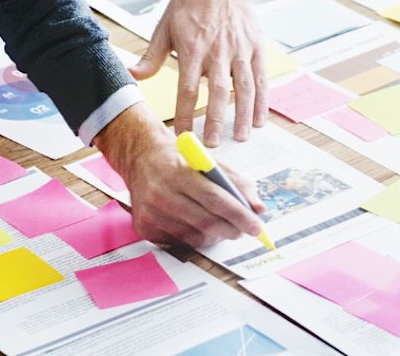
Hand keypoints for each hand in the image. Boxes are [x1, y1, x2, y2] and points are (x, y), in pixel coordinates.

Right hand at [95, 106, 265, 246]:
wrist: (140, 158)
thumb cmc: (179, 160)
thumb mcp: (209, 162)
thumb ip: (237, 183)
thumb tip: (259, 208)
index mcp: (178, 172)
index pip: (216, 199)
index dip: (240, 215)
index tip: (257, 226)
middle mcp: (161, 193)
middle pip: (207, 222)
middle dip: (233, 229)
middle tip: (246, 230)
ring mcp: (151, 213)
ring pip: (195, 236)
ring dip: (216, 235)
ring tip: (223, 226)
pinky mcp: (145, 227)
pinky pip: (180, 242)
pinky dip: (197, 238)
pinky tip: (199, 226)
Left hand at [129, 0, 264, 147]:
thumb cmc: (189, 6)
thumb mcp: (164, 28)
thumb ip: (151, 57)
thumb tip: (132, 76)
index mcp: (192, 49)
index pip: (188, 89)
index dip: (186, 114)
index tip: (183, 135)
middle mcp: (218, 51)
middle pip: (218, 93)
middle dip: (216, 121)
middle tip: (213, 145)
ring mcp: (239, 50)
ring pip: (244, 88)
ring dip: (242, 115)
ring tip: (239, 137)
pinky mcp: (255, 48)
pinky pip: (261, 78)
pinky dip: (262, 101)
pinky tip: (259, 119)